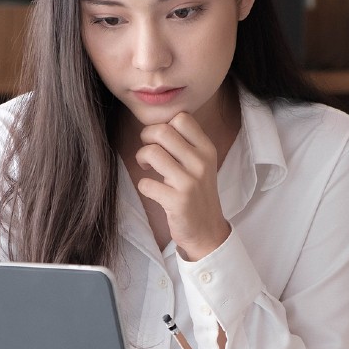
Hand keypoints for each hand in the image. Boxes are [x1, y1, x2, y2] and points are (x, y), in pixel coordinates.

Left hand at [135, 111, 230, 260]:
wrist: (207, 230)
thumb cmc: (197, 192)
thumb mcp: (201, 164)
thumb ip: (185, 144)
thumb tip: (155, 126)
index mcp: (206, 149)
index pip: (181, 118)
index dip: (163, 125)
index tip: (160, 140)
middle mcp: (201, 162)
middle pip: (162, 131)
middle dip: (146, 138)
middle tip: (148, 152)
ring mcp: (190, 182)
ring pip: (151, 153)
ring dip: (141, 158)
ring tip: (147, 168)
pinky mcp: (178, 201)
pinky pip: (146, 183)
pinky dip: (144, 186)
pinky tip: (153, 190)